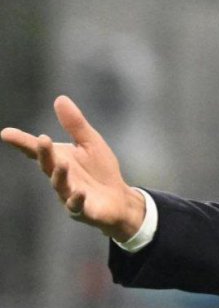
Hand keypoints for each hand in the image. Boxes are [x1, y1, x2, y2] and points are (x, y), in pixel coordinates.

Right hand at [1, 95, 144, 241]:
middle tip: (42, 140)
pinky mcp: (84, 210)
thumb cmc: (100, 170)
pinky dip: (77, 200)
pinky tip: (80, 193)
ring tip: (62, 164)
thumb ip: (75, 125)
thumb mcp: (90, 143)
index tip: (5, 133)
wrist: (119, 199)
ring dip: (60, 175)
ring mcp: (70, 195)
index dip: (22, 142)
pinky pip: (78, 206)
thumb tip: (59, 98)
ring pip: (61, 186)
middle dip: (44, 154)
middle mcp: (60, 178)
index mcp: (60, 160)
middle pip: (48, 166)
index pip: (38, 150)